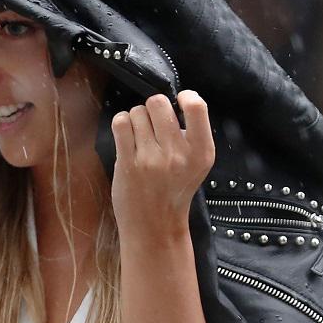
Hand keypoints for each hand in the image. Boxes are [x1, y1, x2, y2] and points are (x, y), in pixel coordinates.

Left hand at [110, 90, 214, 243]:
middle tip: (154, 127)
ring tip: (141, 138)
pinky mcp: (129, 162)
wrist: (155, 225)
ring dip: (136, 120)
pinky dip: (122, 124)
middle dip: (153, 109)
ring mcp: (152, 158)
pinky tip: (128, 138)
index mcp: (201, 151)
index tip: (179, 104)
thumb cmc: (174, 190)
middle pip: (159, 103)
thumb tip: (174, 100)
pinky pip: (121, 123)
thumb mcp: (197, 164)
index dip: (184, 97)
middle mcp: (178, 153)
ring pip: (137, 112)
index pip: (197, 106)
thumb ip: (192, 134)